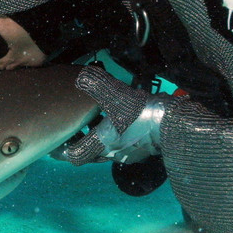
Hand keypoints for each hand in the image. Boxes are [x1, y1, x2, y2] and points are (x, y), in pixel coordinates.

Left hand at [56, 66, 172, 165]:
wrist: (174, 124)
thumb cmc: (141, 113)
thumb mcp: (116, 95)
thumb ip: (96, 85)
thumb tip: (80, 76)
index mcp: (101, 143)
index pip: (75, 156)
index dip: (63, 151)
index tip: (58, 141)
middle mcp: (113, 153)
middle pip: (90, 154)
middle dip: (82, 142)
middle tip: (75, 128)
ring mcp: (129, 154)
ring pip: (107, 150)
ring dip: (100, 139)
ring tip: (97, 122)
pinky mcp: (143, 151)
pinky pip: (123, 147)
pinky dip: (116, 138)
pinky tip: (120, 122)